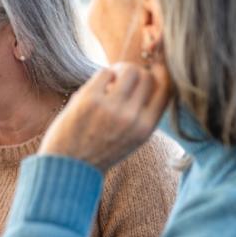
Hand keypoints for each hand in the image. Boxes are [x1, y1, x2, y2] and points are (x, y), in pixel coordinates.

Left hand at [40, 62, 171, 171]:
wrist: (68, 167)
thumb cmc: (98, 151)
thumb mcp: (130, 139)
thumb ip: (142, 114)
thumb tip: (146, 76)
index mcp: (145, 128)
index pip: (167, 90)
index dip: (162, 74)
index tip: (153, 68)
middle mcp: (132, 118)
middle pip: (147, 77)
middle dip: (137, 72)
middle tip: (123, 78)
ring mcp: (111, 108)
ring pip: (128, 70)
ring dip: (120, 70)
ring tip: (110, 81)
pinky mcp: (89, 100)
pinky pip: (104, 72)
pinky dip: (103, 75)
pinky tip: (97, 87)